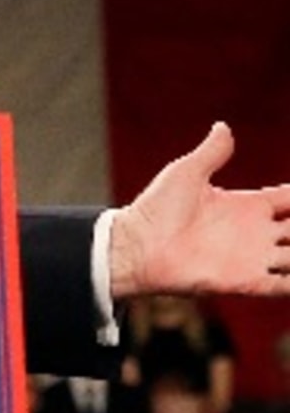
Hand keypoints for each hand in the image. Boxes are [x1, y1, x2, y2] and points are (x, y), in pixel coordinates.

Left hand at [110, 122, 289, 297]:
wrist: (137, 246)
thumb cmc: (156, 209)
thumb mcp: (186, 173)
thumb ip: (211, 152)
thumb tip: (223, 126)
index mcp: (246, 206)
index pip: (289, 199)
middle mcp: (256, 233)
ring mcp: (254, 258)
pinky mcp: (247, 281)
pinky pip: (284, 286)